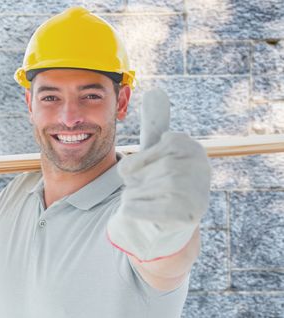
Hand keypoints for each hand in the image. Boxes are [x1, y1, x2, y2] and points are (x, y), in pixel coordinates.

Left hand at [107, 89, 210, 261]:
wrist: (177, 220)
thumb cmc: (163, 179)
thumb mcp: (158, 149)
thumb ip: (155, 123)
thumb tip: (155, 91)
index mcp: (185, 144)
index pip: (130, 162)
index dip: (133, 170)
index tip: (152, 173)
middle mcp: (193, 164)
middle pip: (132, 175)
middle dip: (135, 186)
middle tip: (154, 190)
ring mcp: (191, 189)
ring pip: (133, 192)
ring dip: (135, 199)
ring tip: (155, 201)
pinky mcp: (185, 214)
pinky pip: (134, 209)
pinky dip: (133, 212)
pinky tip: (149, 214)